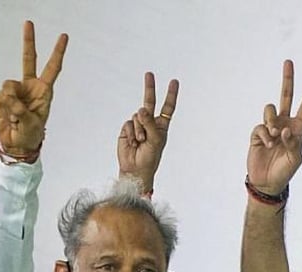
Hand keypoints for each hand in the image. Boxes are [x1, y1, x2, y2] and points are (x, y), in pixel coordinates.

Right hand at [0, 21, 67, 155]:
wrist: (16, 144)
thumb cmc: (31, 134)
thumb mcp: (33, 124)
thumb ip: (22, 110)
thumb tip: (10, 99)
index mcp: (44, 91)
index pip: (52, 68)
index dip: (57, 52)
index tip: (63, 36)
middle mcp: (30, 87)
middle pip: (28, 59)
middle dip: (29, 41)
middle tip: (29, 22)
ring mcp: (15, 91)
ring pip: (9, 85)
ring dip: (11, 102)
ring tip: (16, 116)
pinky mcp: (1, 98)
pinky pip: (0, 96)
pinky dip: (3, 108)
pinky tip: (9, 117)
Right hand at [117, 73, 178, 193]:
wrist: (135, 169)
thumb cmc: (150, 157)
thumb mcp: (156, 140)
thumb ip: (150, 123)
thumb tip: (141, 109)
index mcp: (161, 125)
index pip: (167, 107)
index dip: (171, 95)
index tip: (174, 81)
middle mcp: (150, 122)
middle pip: (150, 102)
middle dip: (149, 87)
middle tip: (149, 73)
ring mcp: (137, 125)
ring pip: (138, 116)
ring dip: (139, 130)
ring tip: (141, 142)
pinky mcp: (126, 129)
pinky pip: (129, 123)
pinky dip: (131, 133)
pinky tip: (133, 142)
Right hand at [247, 60, 301, 195]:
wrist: (267, 182)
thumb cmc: (285, 171)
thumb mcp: (295, 159)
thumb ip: (293, 143)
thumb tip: (284, 129)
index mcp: (298, 128)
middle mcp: (284, 124)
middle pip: (286, 97)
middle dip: (288, 79)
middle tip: (289, 61)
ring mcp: (270, 127)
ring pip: (270, 110)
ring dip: (272, 120)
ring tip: (274, 136)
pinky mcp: (257, 134)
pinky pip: (260, 126)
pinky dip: (265, 135)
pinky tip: (268, 145)